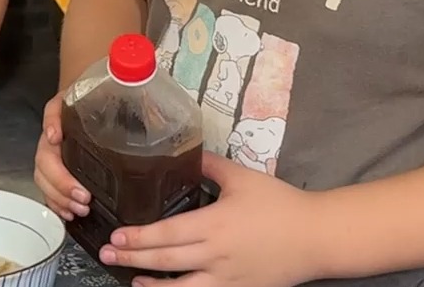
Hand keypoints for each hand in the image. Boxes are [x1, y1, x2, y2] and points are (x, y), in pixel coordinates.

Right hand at [33, 91, 91, 219]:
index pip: (48, 162)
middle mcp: (49, 150)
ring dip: (60, 203)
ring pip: (46, 187)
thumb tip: (52, 135)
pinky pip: (51, 192)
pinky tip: (69, 214)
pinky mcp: (60, 169)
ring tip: (79, 212)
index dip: (61, 180)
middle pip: (45, 178)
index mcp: (51, 135)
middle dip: (62, 195)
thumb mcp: (68, 96)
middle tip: (84, 205)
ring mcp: (53, 161)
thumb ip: (55, 113)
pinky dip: (58, 206)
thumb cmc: (81, 95)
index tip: (82, 192)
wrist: (90, 92)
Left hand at [99, 152, 322, 286]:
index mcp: (214, 224)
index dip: (139, 237)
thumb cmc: (279, 203)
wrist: (317, 237)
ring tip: (129, 278)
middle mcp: (216, 256)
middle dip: (132, 257)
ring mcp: (227, 279)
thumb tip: (185, 150)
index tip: (116, 234)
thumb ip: (210, 165)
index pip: (167, 233)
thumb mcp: (241, 177)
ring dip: (152, 284)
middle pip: (166, 261)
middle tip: (107, 253)